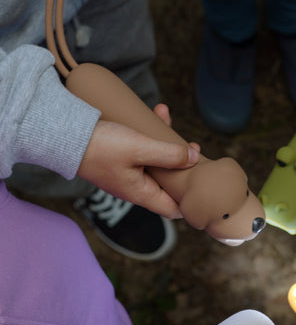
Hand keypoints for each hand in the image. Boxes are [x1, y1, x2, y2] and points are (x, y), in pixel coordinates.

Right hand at [77, 106, 199, 218]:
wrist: (62, 135)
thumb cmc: (100, 147)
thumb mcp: (140, 148)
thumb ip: (169, 155)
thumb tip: (194, 159)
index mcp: (142, 194)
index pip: (174, 209)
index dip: (190, 200)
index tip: (203, 183)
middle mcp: (135, 187)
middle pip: (168, 182)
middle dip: (182, 163)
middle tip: (192, 145)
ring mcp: (127, 174)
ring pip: (156, 161)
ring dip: (166, 142)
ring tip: (167, 118)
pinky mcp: (119, 159)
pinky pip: (142, 150)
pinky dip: (150, 135)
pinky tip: (154, 114)